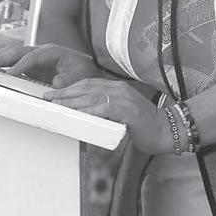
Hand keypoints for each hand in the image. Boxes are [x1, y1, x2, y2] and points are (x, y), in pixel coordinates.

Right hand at [0, 44, 100, 86]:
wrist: (87, 70)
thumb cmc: (83, 71)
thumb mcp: (79, 76)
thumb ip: (68, 80)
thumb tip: (57, 83)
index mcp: (52, 52)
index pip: (32, 57)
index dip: (21, 65)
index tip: (10, 73)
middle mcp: (41, 51)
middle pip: (18, 52)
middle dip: (2, 58)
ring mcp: (35, 57)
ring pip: (13, 54)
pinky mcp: (31, 65)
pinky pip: (13, 62)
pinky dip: (2, 64)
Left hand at [44, 78, 168, 154]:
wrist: (166, 131)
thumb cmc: (143, 126)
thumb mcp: (121, 114)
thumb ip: (105, 111)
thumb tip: (85, 116)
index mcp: (116, 87)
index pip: (88, 84)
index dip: (70, 88)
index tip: (54, 93)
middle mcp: (119, 88)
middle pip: (86, 88)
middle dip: (65, 93)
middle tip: (49, 97)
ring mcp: (124, 97)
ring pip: (92, 97)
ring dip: (72, 101)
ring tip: (57, 105)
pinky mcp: (128, 109)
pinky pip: (104, 109)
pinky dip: (89, 111)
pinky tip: (78, 114)